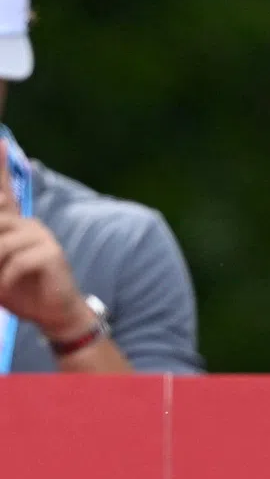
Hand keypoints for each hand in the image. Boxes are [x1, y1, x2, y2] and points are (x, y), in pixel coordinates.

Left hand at [0, 141, 89, 340]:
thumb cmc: (19, 288)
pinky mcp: (51, 253)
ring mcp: (41, 236)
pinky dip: (6, 280)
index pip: (4, 190)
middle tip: (1, 259)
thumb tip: (0, 236)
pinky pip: (16, 262)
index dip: (0, 166)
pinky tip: (11, 287)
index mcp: (14, 225)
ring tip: (0, 282)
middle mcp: (27, 224)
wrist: (54, 312)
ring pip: (1, 243)